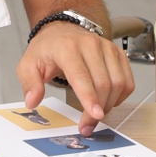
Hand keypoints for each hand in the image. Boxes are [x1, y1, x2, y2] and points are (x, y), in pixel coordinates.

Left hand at [17, 22, 135, 135]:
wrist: (62, 30)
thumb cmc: (48, 49)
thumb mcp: (29, 64)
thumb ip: (30, 84)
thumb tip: (33, 102)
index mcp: (67, 47)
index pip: (82, 75)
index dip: (89, 98)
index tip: (95, 116)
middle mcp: (90, 45)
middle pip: (103, 83)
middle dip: (97, 109)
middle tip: (87, 126)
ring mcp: (107, 48)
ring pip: (118, 83)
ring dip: (109, 104)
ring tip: (94, 114)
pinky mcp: (118, 53)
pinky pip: (127, 80)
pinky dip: (120, 96)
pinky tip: (107, 100)